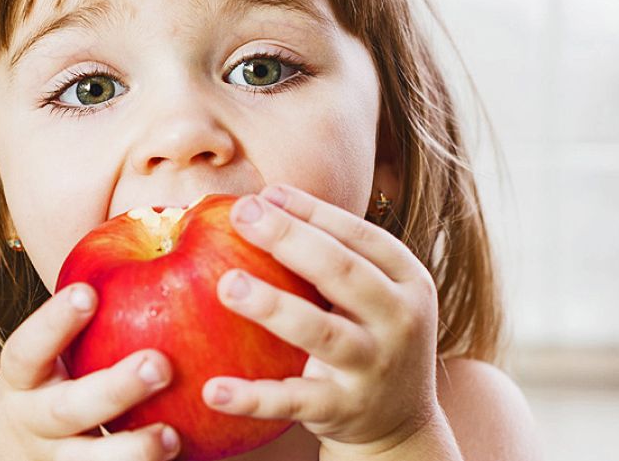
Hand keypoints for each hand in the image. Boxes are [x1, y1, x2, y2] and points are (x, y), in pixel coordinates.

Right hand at [0, 282, 181, 460]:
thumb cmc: (48, 385)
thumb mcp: (46, 355)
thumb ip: (83, 316)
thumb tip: (158, 230)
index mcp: (23, 377)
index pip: (30, 346)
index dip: (55, 321)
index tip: (88, 293)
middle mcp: (33, 420)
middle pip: (69, 408)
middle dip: (114, 388)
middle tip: (159, 364)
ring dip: (131, 451)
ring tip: (171, 436)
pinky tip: (181, 458)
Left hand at [202, 184, 442, 456]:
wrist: (402, 424)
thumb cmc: (368, 333)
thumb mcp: (370, 291)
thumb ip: (329, 250)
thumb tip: (259, 199)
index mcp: (406, 279)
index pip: (359, 234)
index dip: (311, 210)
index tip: (263, 194)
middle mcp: (398, 319)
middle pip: (341, 271)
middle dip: (288, 238)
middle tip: (241, 214)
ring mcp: (373, 366)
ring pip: (320, 332)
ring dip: (272, 306)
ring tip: (227, 284)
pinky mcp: (343, 409)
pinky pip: (292, 401)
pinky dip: (252, 398)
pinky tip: (212, 389)